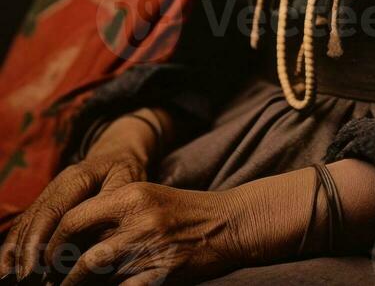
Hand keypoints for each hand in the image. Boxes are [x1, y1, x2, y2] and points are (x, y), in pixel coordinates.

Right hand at [0, 113, 158, 279]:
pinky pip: (27, 221)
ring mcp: (50, 191)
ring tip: (15, 275)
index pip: (53, 210)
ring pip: (27, 220)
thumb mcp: (125, 186)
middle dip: (27, 249)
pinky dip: (17, 242)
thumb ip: (108, 210)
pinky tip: (12, 263)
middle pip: (36, 217)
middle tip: (24, 278)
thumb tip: (93, 243)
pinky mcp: (47, 200)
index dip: (42, 239)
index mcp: (78, 177)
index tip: (39, 266)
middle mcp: (58, 183)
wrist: (119, 154)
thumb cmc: (126, 173)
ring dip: (18, 248)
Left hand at [41, 182, 247, 285]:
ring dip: (80, 285)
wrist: (227, 223)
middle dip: (63, 272)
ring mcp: (150, 248)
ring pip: (97, 273)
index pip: (75, 218)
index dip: (55, 241)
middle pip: (82, 252)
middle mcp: (138, 220)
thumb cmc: (184, 210)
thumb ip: (114, 213)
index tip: (48, 256)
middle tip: (54, 280)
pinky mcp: (163, 272)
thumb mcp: (148, 197)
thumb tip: (74, 238)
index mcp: (131, 195)